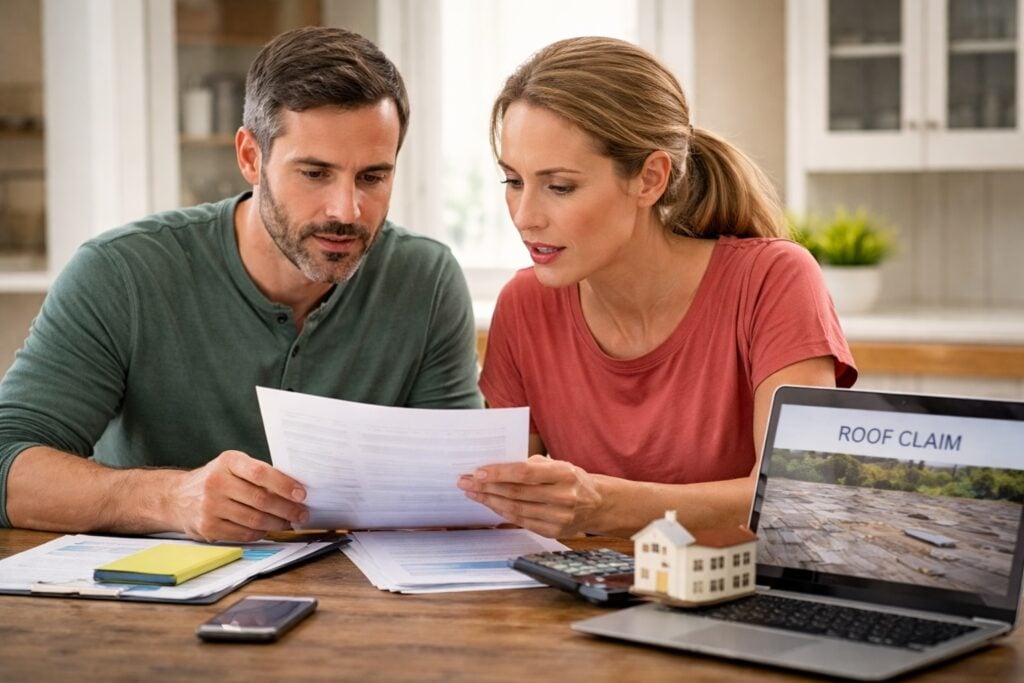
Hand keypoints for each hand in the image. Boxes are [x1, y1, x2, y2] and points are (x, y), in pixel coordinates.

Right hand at [168, 450, 307, 541]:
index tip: (301, 494)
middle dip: (287, 509)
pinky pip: (243, 534)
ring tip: (288, 522)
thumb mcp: (232, 467)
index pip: (261, 473)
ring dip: (277, 524)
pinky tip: (268, 529)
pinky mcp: (207, 527)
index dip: (284, 485)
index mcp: (228, 462)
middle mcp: (216, 482)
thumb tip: (294, 490)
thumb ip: (258, 475)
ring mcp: (210, 506)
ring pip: (254, 519)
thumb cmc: (215, 480)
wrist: (176, 497)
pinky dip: (260, 533)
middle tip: (301, 514)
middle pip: (260, 499)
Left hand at [457, 455, 601, 537]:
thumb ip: (531, 465)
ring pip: (516, 509)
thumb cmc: (572, 479)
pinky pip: (521, 521)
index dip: (499, 473)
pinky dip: (503, 513)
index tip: (478, 472)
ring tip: (473, 494)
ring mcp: (559, 517)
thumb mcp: (558, 464)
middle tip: (466, 482)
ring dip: (490, 501)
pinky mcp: (553, 532)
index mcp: (564, 474)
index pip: (524, 472)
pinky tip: (490, 505)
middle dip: (487, 487)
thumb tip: (497, 468)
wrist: (597, 505)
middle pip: (516, 492)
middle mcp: (563, 497)